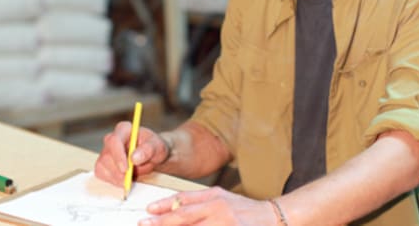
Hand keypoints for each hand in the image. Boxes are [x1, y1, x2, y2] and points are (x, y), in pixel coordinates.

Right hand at [93, 121, 169, 186]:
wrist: (153, 156)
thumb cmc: (154, 148)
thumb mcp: (158, 147)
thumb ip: (148, 150)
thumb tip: (134, 158)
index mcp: (124, 129)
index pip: (114, 141)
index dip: (118, 156)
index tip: (126, 170)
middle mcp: (112, 139)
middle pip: (106, 156)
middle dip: (117, 172)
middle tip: (129, 180)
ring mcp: (105, 151)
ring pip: (102, 166)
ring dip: (116, 177)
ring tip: (130, 178)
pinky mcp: (103, 163)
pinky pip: (101, 173)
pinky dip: (112, 180)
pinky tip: (123, 180)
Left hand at [138, 187, 276, 225]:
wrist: (274, 218)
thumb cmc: (245, 210)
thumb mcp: (222, 197)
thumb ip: (198, 201)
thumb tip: (173, 205)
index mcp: (214, 197)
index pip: (184, 201)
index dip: (164, 206)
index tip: (147, 212)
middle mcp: (219, 210)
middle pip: (184, 218)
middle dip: (162, 223)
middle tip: (144, 225)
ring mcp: (226, 225)